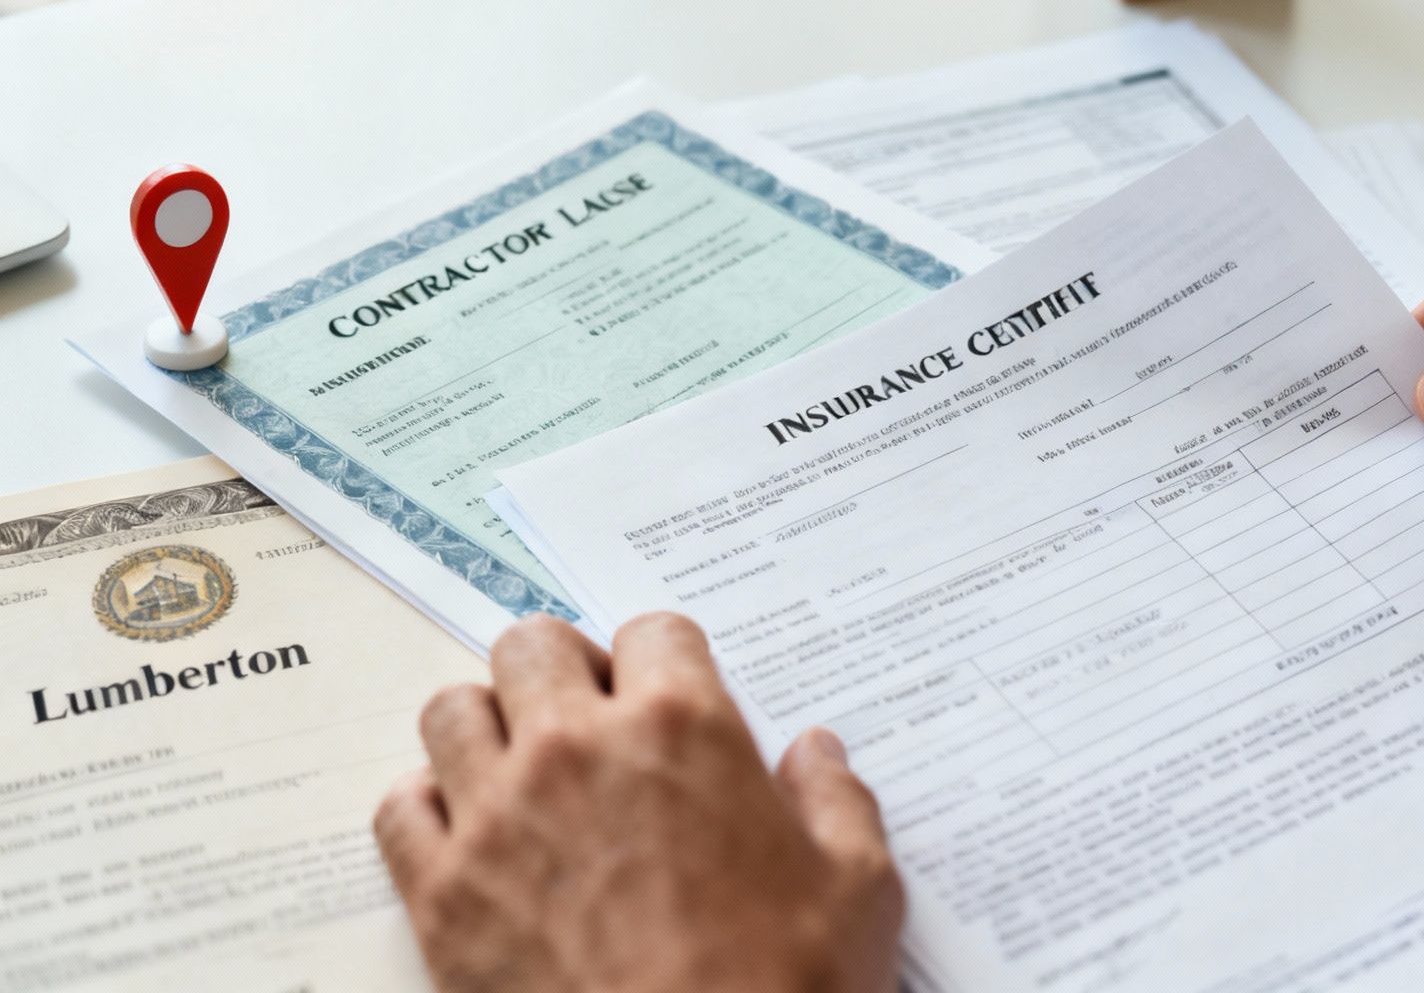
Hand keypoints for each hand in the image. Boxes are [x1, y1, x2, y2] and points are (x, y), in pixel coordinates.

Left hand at [372, 614, 904, 992]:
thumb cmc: (783, 991)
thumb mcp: (859, 890)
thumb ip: (838, 804)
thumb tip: (817, 757)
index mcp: (683, 729)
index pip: (653, 632)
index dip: (668, 662)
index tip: (673, 694)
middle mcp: (577, 751)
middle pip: (532, 646)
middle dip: (564, 670)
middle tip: (595, 717)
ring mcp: (497, 820)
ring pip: (452, 712)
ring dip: (489, 728)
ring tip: (524, 768)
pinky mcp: (443, 897)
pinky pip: (399, 810)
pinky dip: (428, 809)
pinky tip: (472, 835)